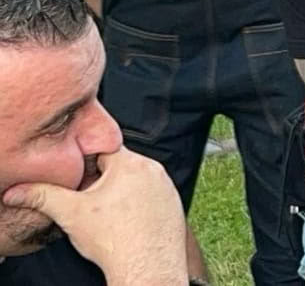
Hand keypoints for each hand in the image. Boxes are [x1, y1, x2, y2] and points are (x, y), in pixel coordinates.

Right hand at [3, 149, 185, 284]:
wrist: (147, 268)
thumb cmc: (115, 241)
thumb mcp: (71, 213)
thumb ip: (43, 195)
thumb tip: (20, 192)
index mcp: (131, 164)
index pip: (102, 148)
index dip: (84, 162)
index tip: (76, 178)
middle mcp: (154, 170)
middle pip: (119, 164)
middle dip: (101, 178)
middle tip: (88, 199)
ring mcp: (166, 186)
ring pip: (135, 179)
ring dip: (119, 190)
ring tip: (107, 213)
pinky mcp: (173, 202)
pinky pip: (150, 194)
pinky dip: (136, 202)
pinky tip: (124, 220)